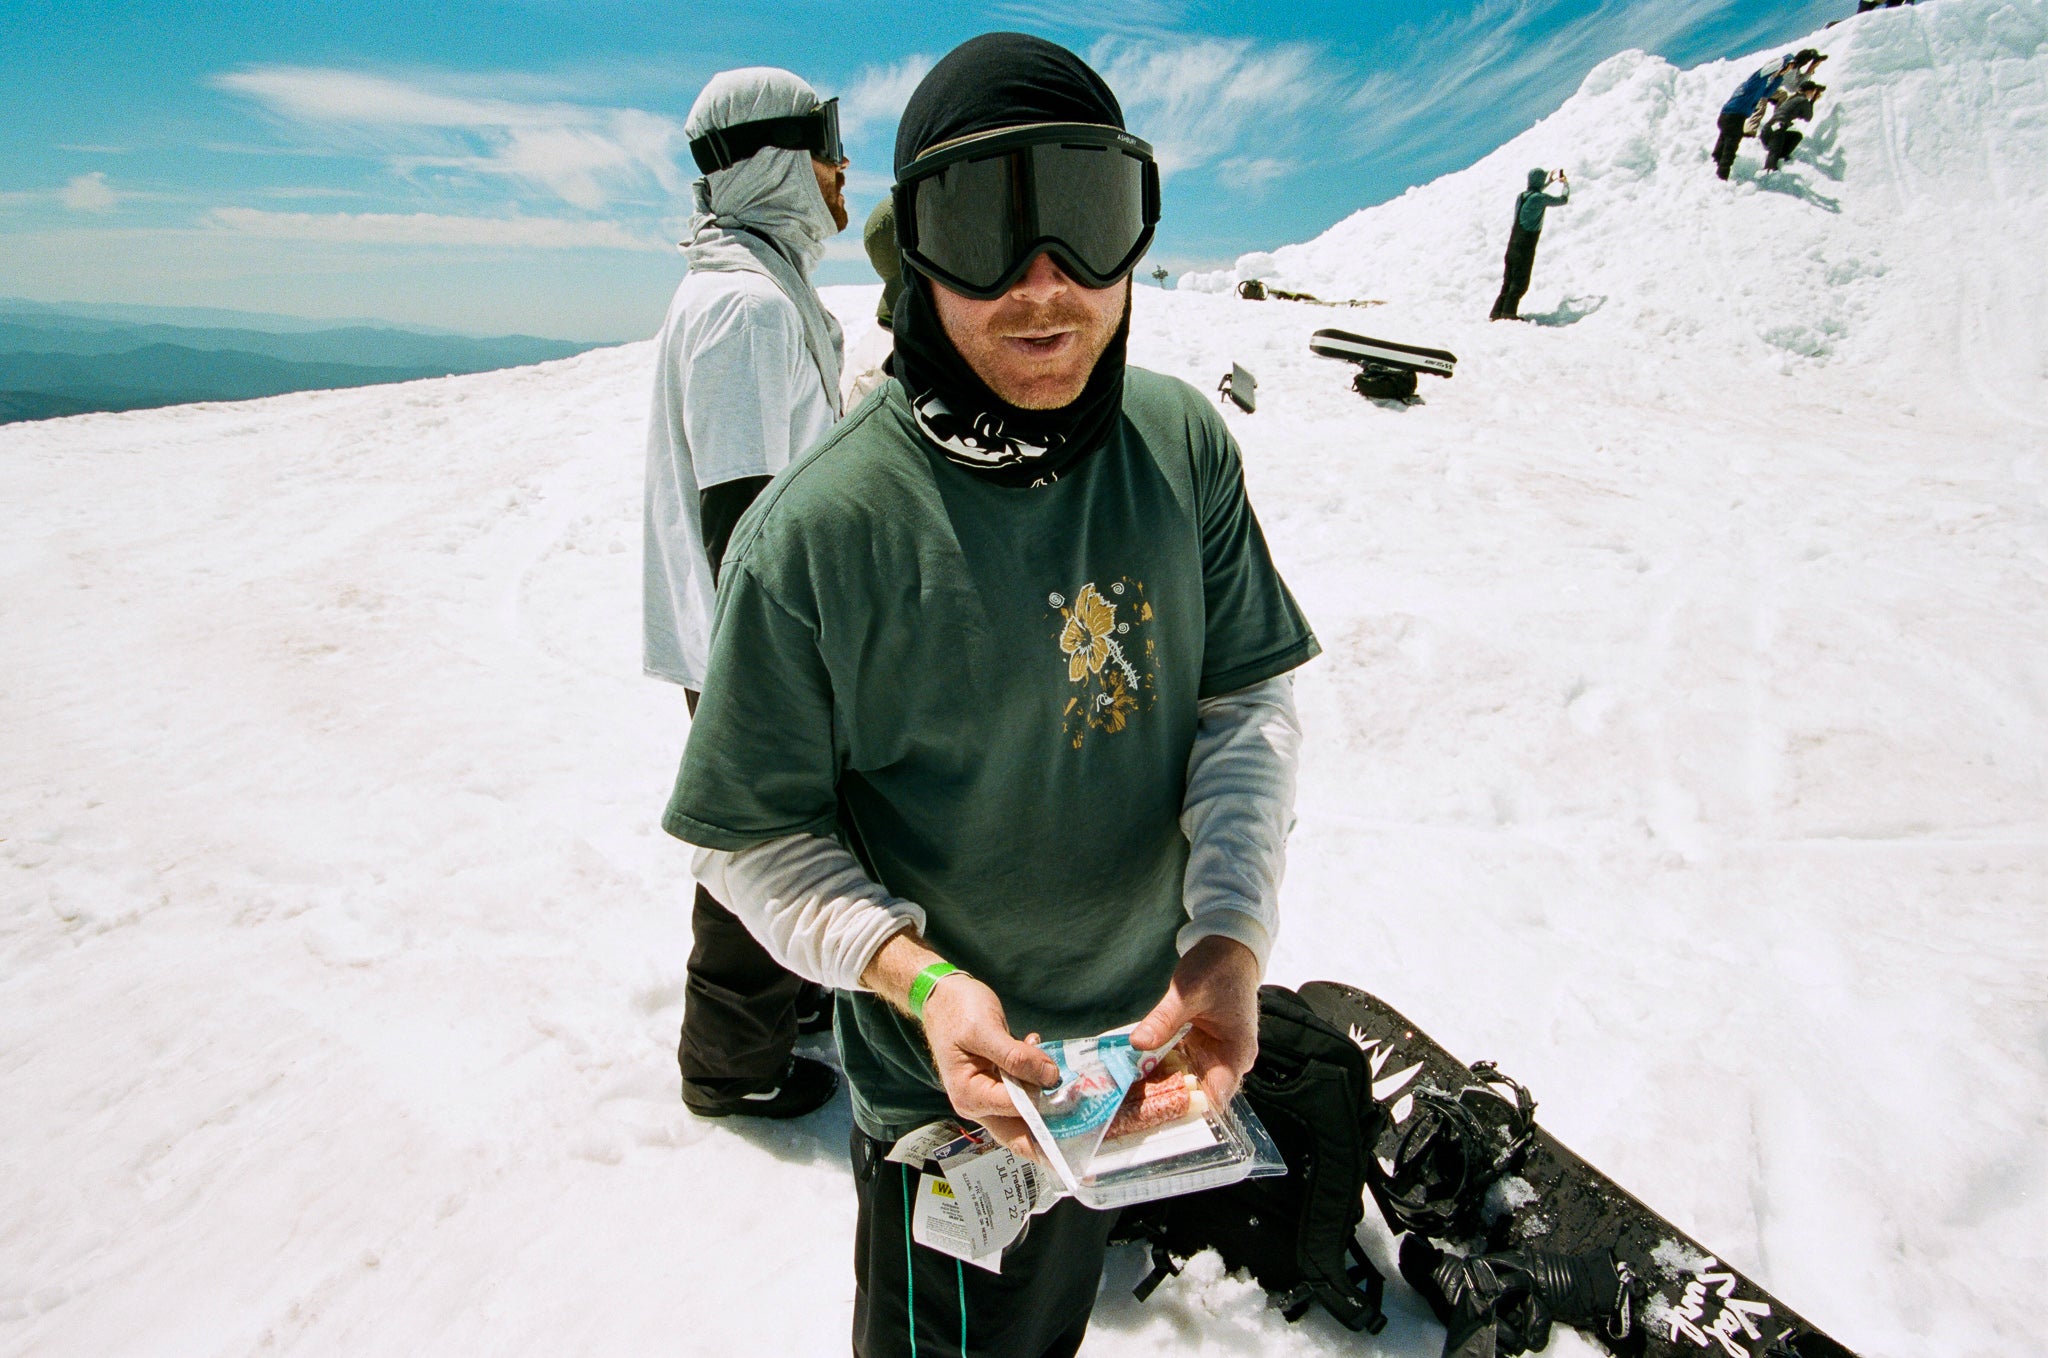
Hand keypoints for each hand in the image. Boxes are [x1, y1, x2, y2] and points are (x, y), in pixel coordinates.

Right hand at [921, 974, 1058, 1160]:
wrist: (942, 996)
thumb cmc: (956, 1011)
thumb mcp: (984, 1030)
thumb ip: (1016, 1056)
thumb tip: (1050, 1077)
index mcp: (970, 1096)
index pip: (1017, 1110)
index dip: (1044, 1100)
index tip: (1070, 1088)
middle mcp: (978, 1105)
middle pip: (1020, 1133)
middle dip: (1051, 1127)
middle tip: (1083, 1117)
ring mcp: (988, 1097)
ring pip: (1026, 1114)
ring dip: (1046, 1098)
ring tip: (1064, 1077)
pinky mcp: (998, 1085)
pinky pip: (1024, 1094)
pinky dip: (1037, 1080)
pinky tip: (1039, 1056)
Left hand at [1129, 936, 1259, 1107]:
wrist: (1228, 949)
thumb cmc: (1218, 968)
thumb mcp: (1188, 992)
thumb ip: (1164, 1020)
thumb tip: (1138, 1044)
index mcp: (1236, 1053)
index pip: (1214, 1097)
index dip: (1184, 1107)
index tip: (1151, 1109)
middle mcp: (1228, 1061)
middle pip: (1196, 1092)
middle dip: (1164, 1097)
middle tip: (1128, 1103)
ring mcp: (1214, 1054)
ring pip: (1185, 1079)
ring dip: (1159, 1082)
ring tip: (1126, 1090)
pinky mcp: (1201, 1046)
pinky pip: (1180, 1063)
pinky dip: (1160, 1065)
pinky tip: (1135, 1068)